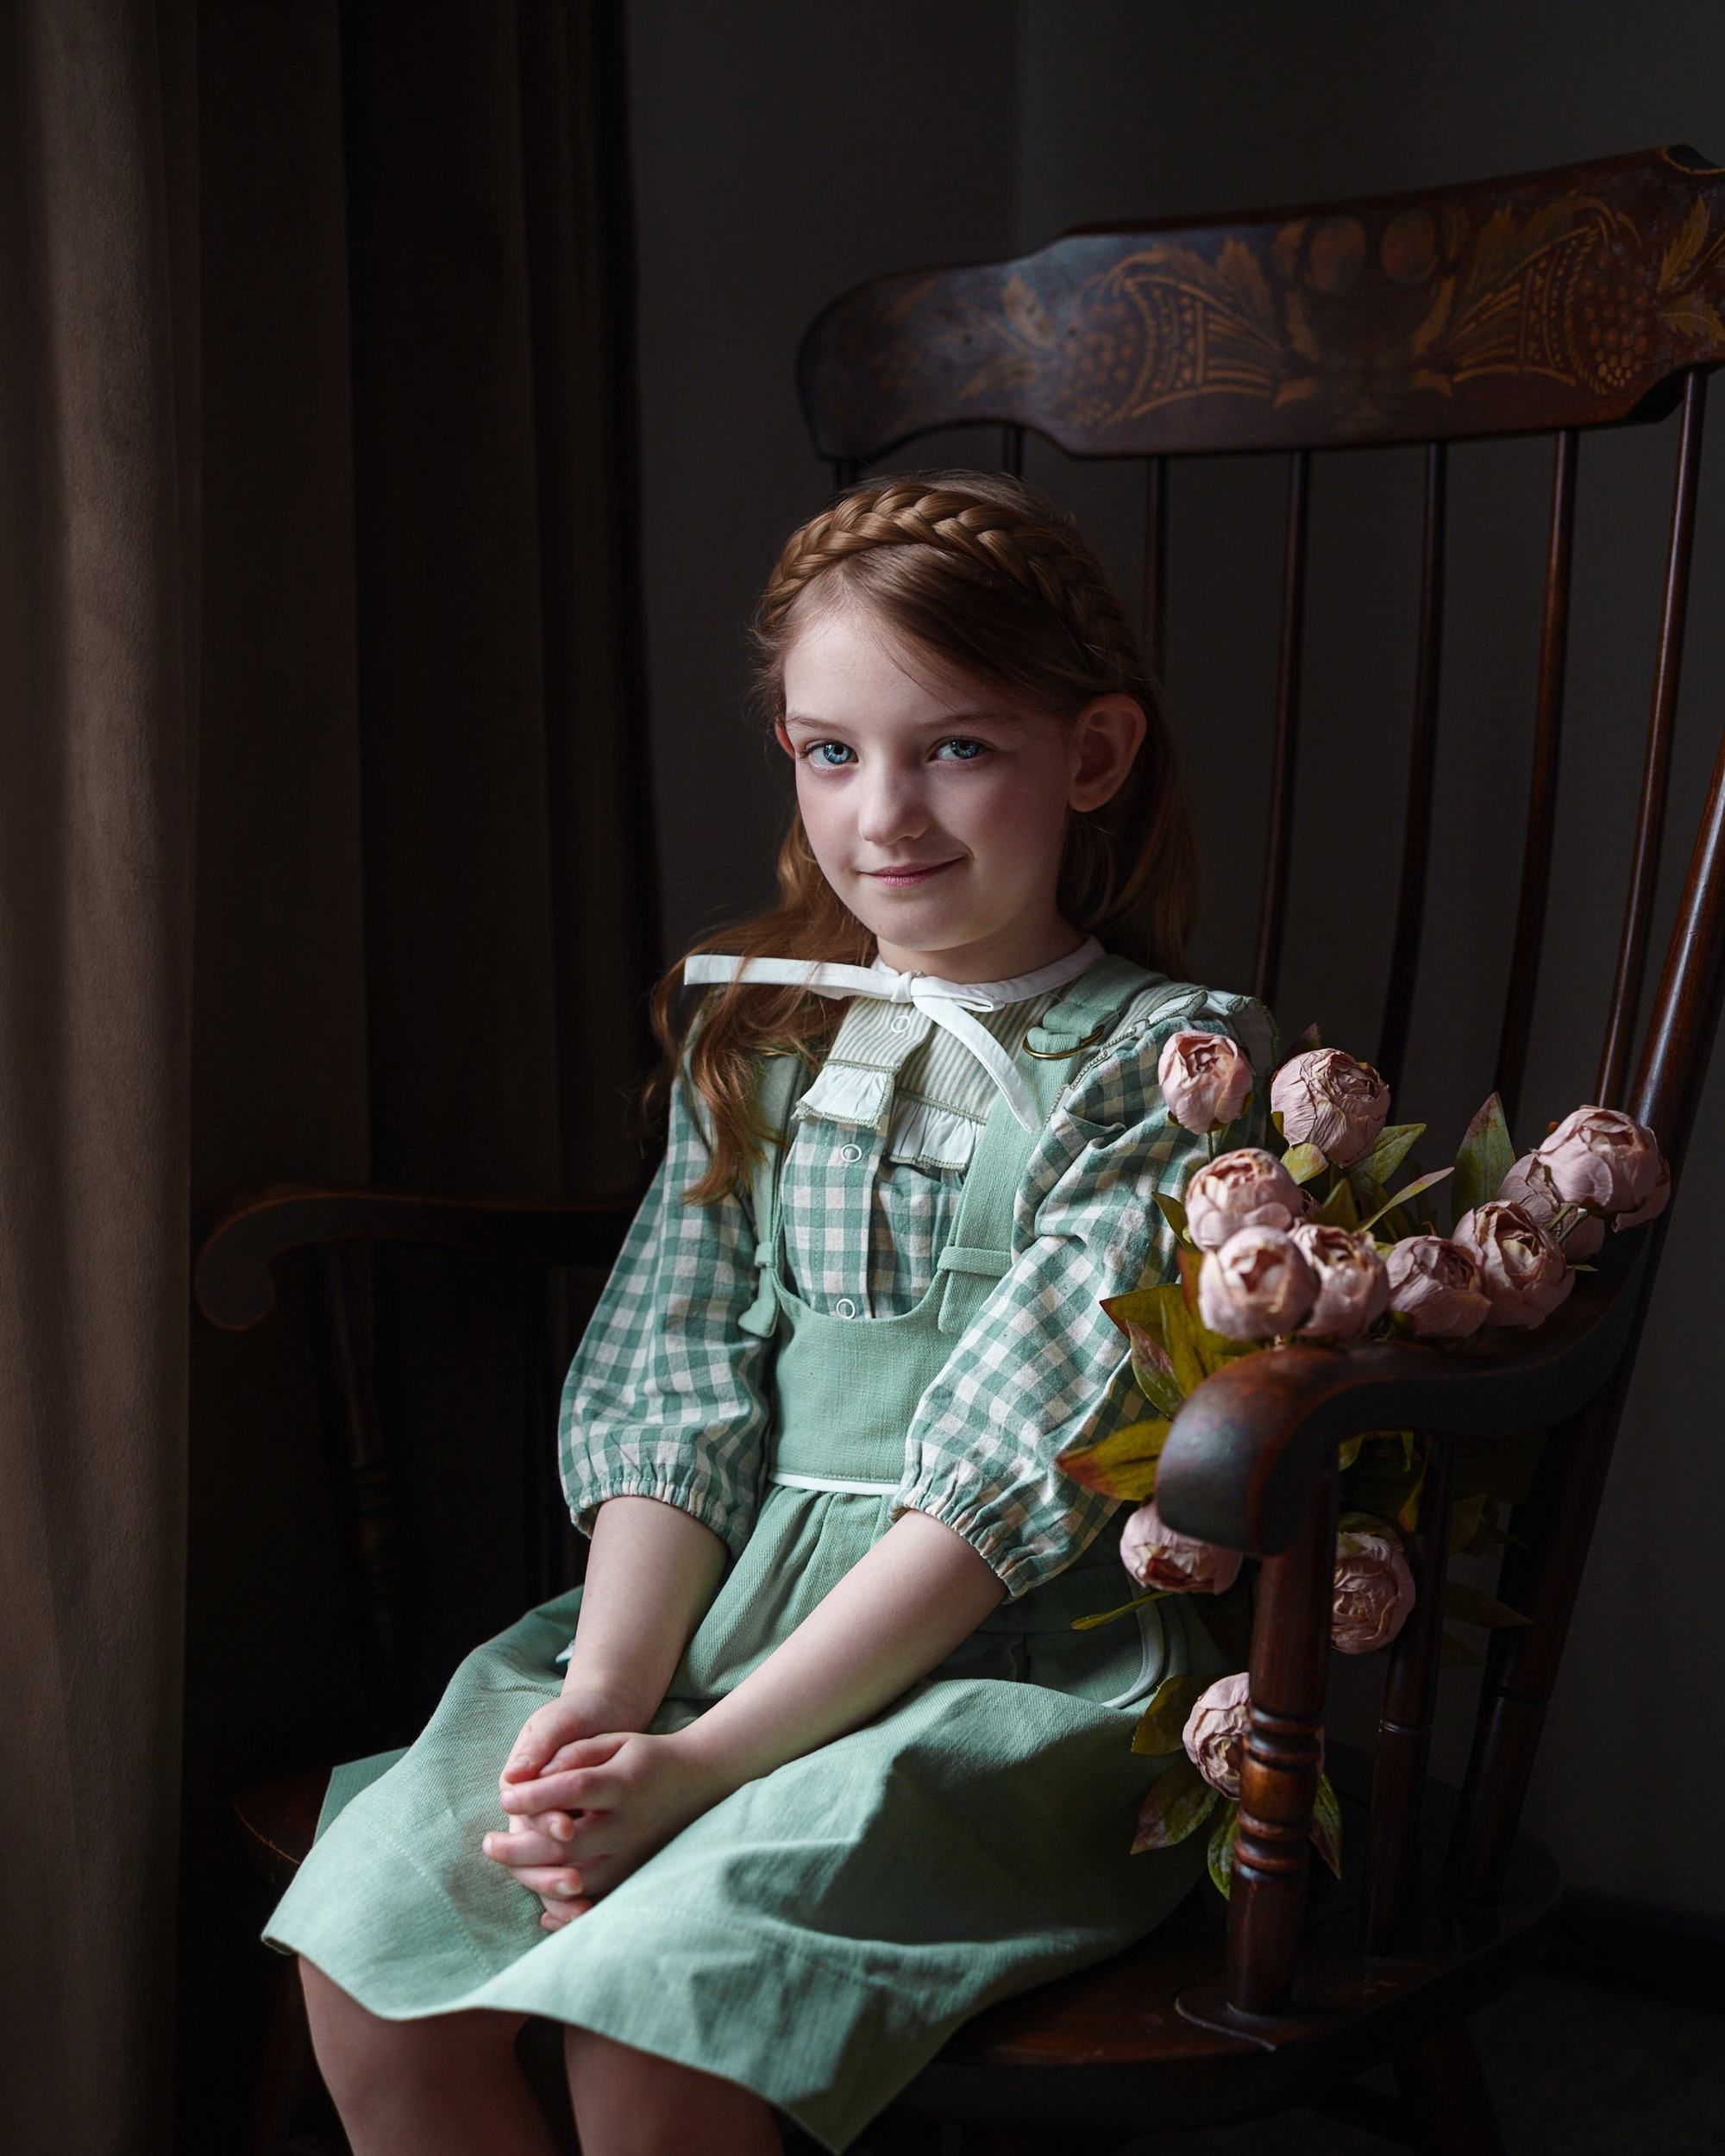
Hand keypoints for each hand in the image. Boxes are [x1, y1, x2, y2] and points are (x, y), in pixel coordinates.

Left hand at [494, 1729, 729, 1904]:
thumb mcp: (616, 1741)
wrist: (698, 1783)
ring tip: (506, 1863)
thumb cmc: (647, 1758)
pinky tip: (540, 1899)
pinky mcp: (634, 1876)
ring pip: (577, 1879)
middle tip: (488, 1842)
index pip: (573, 1790)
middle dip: (520, 1847)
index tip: (504, 1794)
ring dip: (535, 1876)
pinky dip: (565, 1906)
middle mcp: (628, 1826)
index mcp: (623, 1784)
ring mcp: (633, 1857)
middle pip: (567, 1845)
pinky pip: (596, 1900)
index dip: (535, 1795)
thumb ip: (575, 1755)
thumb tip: (530, 1775)